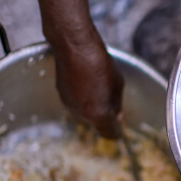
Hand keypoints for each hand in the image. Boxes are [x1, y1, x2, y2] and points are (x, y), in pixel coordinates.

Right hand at [34, 0, 123, 138]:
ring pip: (85, 111)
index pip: (110, 134)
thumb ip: (117, 103)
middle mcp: (81, 114)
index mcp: (98, 114)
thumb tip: (117, 114)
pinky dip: (81, 95)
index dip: (116, 131)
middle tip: (110, 96)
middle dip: (104, 113)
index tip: (119, 123)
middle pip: (96, 122)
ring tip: (97, 83)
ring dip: (92, 103)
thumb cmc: (98, 61)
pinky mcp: (61, 95)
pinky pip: (75, 101)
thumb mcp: (117, 82)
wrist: (72, 45)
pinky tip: (84, 79)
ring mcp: (69, 105)